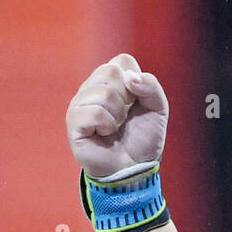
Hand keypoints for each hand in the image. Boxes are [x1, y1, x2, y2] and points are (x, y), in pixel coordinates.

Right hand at [66, 53, 167, 181]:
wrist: (134, 170)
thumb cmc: (142, 141)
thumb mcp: (158, 111)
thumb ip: (152, 87)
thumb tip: (130, 77)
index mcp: (111, 80)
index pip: (123, 61)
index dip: (136, 83)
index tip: (136, 103)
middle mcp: (92, 86)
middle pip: (110, 71)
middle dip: (127, 99)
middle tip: (124, 118)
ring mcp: (80, 102)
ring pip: (103, 92)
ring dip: (118, 115)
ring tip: (115, 128)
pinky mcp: (74, 120)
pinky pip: (94, 112)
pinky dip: (107, 126)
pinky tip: (104, 134)